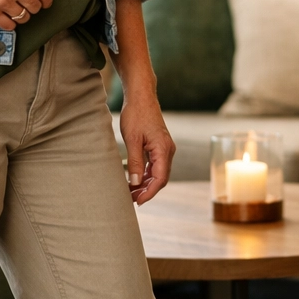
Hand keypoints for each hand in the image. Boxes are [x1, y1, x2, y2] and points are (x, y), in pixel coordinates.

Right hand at [0, 0, 52, 30]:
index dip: (47, 0)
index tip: (45, 3)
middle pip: (35, 7)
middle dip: (32, 8)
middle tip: (24, 5)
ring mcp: (1, 1)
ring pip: (23, 18)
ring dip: (20, 16)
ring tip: (11, 9)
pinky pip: (8, 25)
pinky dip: (8, 23)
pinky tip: (3, 16)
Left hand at [119, 88, 174, 205]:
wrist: (141, 96)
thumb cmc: (136, 114)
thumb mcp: (132, 140)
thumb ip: (134, 162)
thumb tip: (134, 183)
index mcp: (163, 149)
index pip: (160, 178)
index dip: (149, 192)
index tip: (138, 202)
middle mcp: (168, 150)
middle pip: (161, 178)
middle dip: (147, 190)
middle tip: (131, 199)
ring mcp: (164, 148)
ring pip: (158, 172)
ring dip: (146, 183)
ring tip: (130, 192)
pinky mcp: (159, 145)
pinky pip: (155, 165)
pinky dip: (146, 174)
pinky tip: (135, 179)